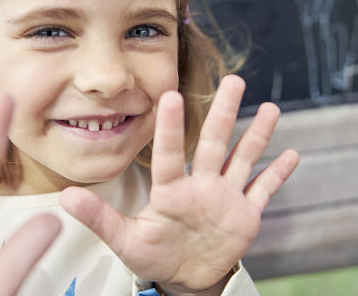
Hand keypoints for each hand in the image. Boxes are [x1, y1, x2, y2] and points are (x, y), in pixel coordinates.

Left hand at [60, 75, 298, 295]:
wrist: (184, 276)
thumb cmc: (152, 255)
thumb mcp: (125, 241)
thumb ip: (99, 219)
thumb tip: (64, 197)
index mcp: (171, 191)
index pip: (169, 155)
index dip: (169, 127)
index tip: (169, 95)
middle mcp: (200, 186)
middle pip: (214, 143)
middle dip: (224, 113)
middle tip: (233, 80)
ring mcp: (225, 198)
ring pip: (242, 159)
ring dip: (257, 136)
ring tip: (271, 108)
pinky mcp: (245, 215)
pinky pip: (263, 190)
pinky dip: (278, 175)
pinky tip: (293, 154)